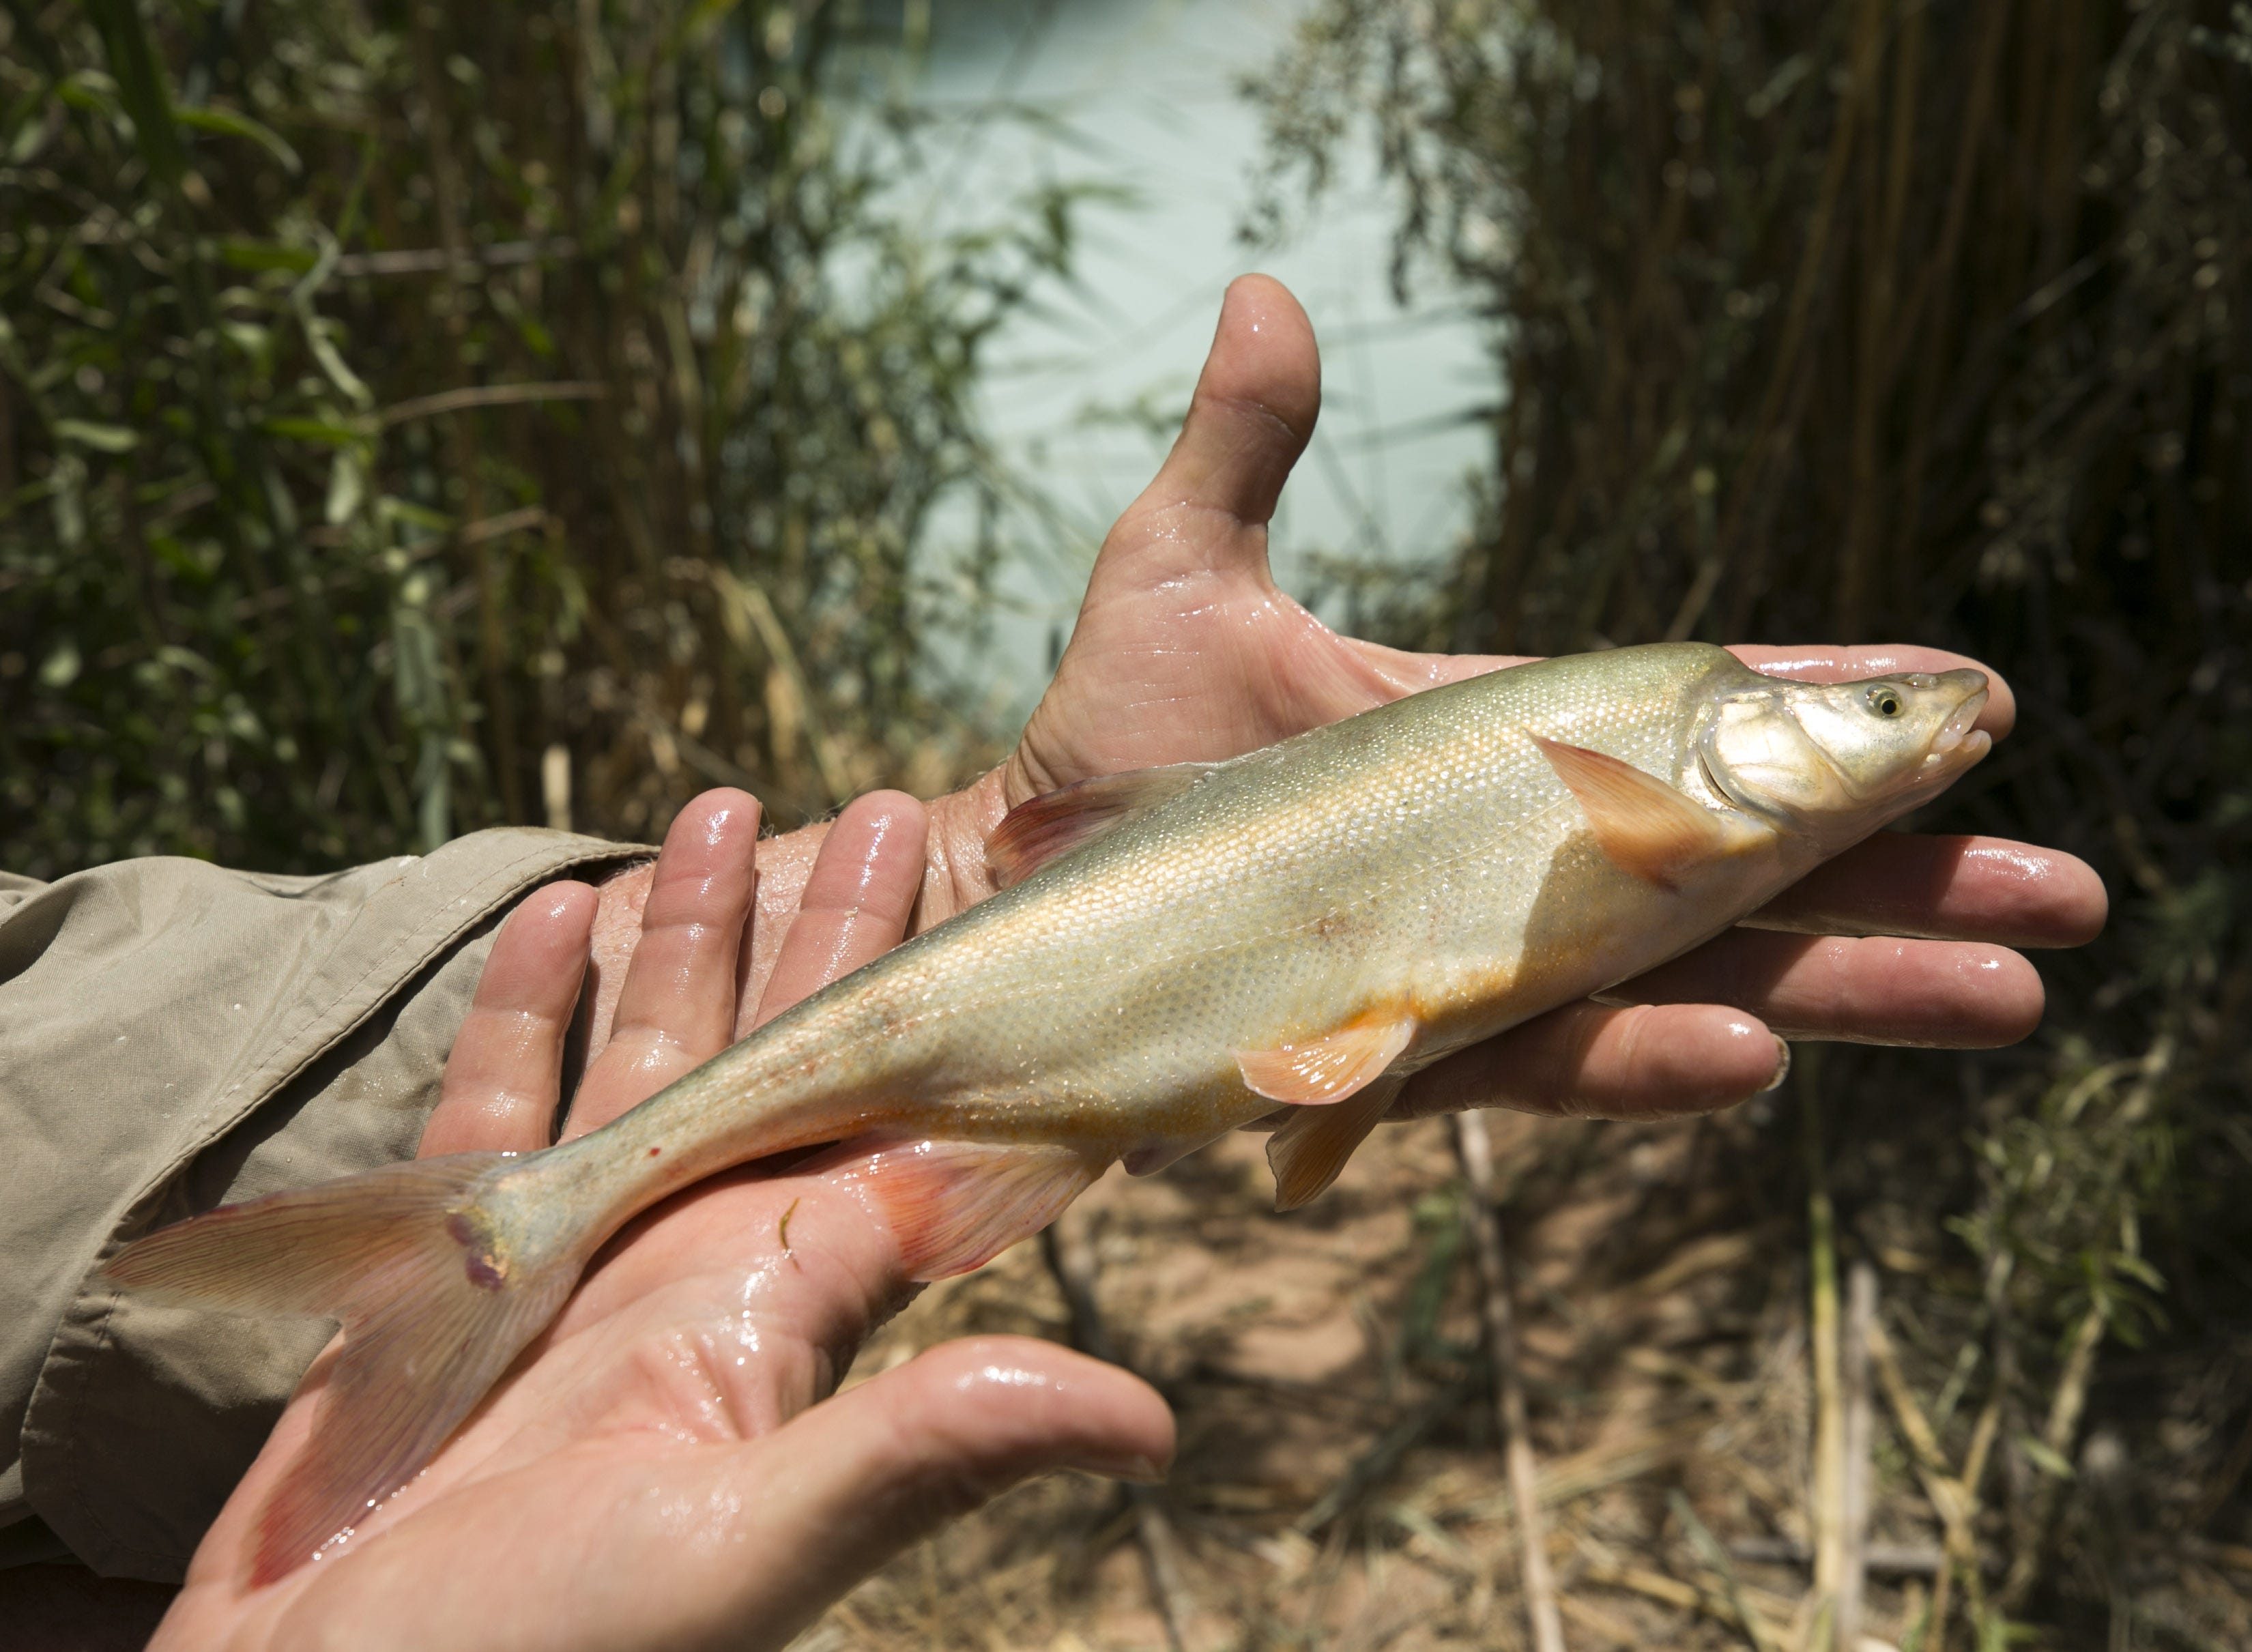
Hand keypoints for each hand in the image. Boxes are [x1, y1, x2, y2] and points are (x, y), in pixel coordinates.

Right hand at [153, 789, 1170, 1651]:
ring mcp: (572, 1262)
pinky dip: (527, 1010)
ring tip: (719, 807)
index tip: (972, 880)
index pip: (887, 1117)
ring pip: (644, 1058)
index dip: (930, 1002)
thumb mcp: (743, 1547)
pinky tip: (555, 912)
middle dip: (819, 933)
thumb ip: (923, 1453)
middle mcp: (691, 1267)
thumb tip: (1149, 1423)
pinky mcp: (446, 1274)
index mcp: (777, 1306)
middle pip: (778, 1059)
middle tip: (878, 801)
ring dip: (681, 937)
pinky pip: (497, 1108)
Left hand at [921, 273, 2105, 1118]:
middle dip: (1905, 881)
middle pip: (1745, 867)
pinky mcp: (1413, 1047)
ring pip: (1690, 977)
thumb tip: (1268, 292)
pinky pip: (1549, 1054)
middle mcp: (1518, 855)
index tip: (1970, 699)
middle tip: (2064, 899)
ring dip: (1839, 987)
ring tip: (1997, 1000)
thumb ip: (1245, 453)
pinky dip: (1646, 1054)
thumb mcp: (1177, 580)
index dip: (1830, 713)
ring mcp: (1476, 957)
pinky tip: (1750, 1056)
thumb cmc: (1104, 745)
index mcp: (1501, 740)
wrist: (1010, 892)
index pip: (1700, 719)